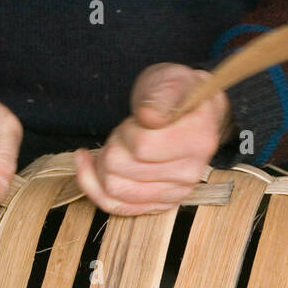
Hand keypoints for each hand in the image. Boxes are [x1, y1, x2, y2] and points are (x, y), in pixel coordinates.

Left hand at [75, 63, 230, 215]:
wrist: (192, 115)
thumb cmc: (176, 95)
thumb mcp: (170, 81)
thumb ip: (161, 95)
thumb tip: (150, 117)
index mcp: (197, 139)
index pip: (142, 146)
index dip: (127, 131)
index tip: (135, 121)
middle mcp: (190, 173)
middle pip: (121, 169)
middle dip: (112, 146)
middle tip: (124, 133)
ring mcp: (176, 193)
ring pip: (114, 190)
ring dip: (103, 165)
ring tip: (115, 147)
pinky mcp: (160, 205)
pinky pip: (116, 206)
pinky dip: (93, 185)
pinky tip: (89, 165)